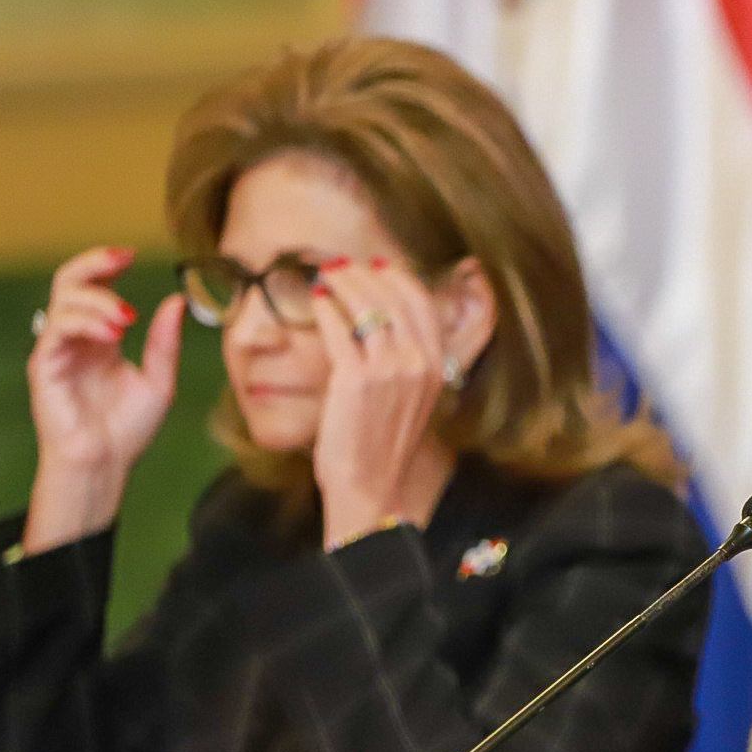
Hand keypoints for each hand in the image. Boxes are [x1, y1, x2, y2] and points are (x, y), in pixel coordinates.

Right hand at [21, 247, 184, 552]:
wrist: (106, 465)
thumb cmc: (127, 430)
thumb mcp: (159, 380)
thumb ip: (165, 342)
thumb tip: (177, 300)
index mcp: (100, 338)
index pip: (96, 287)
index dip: (108, 265)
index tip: (133, 254)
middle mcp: (76, 338)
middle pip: (70, 282)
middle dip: (94, 264)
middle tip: (123, 259)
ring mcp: (57, 350)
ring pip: (64, 301)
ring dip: (98, 301)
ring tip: (126, 318)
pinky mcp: (45, 366)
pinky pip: (56, 330)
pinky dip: (84, 323)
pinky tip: (111, 334)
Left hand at [308, 257, 446, 547]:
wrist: (369, 487)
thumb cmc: (382, 445)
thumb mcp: (412, 398)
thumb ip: (407, 360)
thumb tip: (385, 322)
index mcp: (435, 366)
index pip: (422, 302)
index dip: (398, 276)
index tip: (377, 265)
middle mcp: (417, 363)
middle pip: (393, 295)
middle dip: (364, 272)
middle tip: (340, 264)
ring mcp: (388, 371)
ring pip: (365, 306)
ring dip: (342, 282)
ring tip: (325, 275)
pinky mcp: (354, 380)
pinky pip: (338, 329)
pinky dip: (325, 308)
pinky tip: (315, 301)